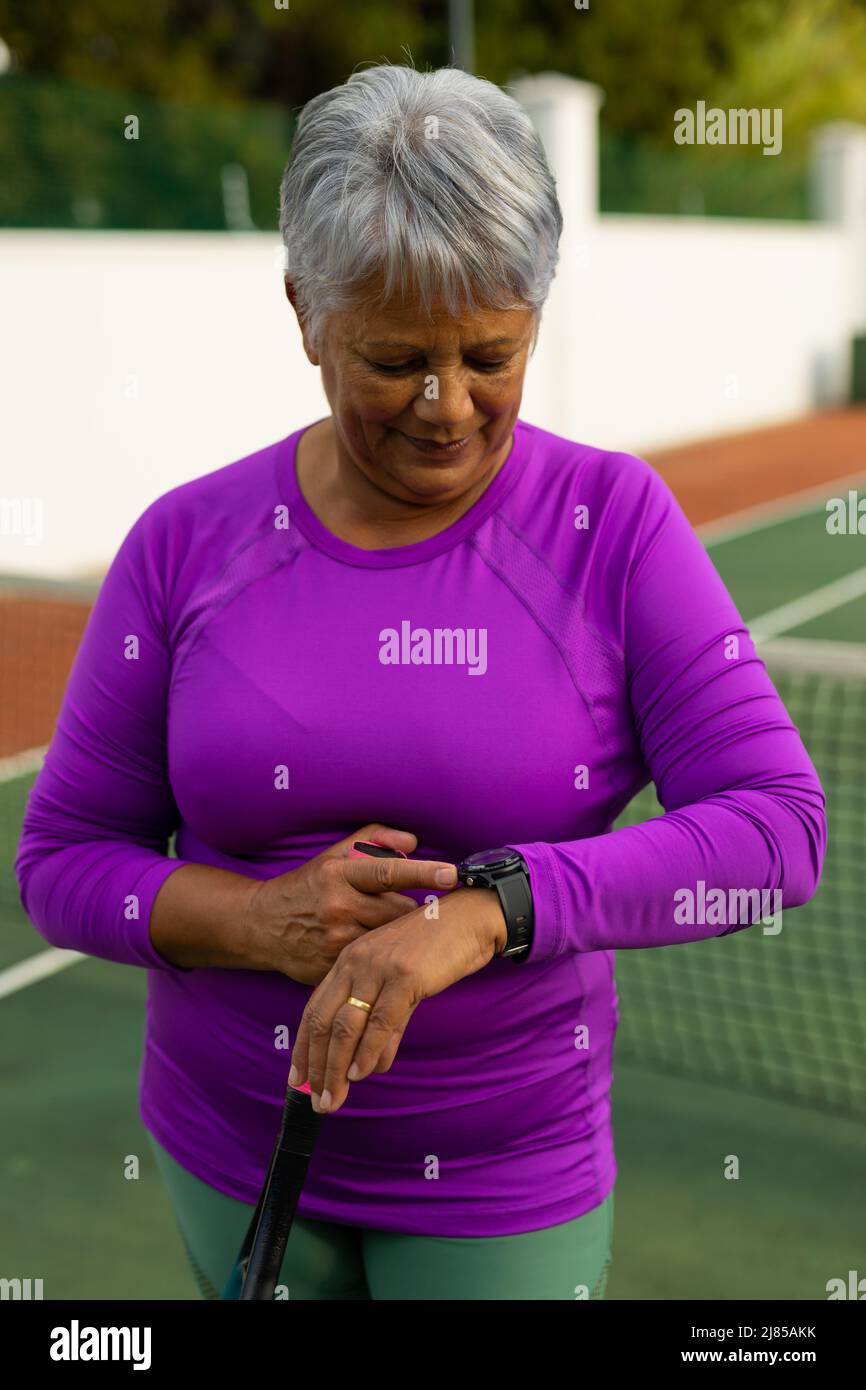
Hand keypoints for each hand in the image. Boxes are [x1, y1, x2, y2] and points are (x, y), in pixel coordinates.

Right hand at [243, 823, 457, 984]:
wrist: (261, 925)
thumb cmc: (308, 885)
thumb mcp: (334, 855)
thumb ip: (375, 839)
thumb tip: (413, 842)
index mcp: (339, 874)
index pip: (389, 871)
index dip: (423, 872)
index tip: (452, 873)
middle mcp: (338, 905)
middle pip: (399, 912)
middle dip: (413, 912)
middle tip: (421, 911)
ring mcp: (334, 939)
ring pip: (389, 939)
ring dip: (398, 936)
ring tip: (396, 930)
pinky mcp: (331, 967)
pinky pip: (371, 963)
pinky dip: (380, 957)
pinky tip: (378, 952)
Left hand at [288, 886, 506, 1111]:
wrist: (469, 918)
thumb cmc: (437, 949)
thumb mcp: (401, 986)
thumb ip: (385, 1026)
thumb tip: (374, 1065)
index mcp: (349, 961)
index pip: (314, 1010)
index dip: (304, 1048)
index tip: (297, 1080)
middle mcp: (356, 963)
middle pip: (323, 1022)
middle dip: (317, 1067)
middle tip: (317, 1103)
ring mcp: (378, 969)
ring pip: (346, 1027)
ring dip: (336, 1069)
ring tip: (333, 1100)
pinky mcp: (405, 977)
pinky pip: (380, 1022)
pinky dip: (368, 1052)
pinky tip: (360, 1074)